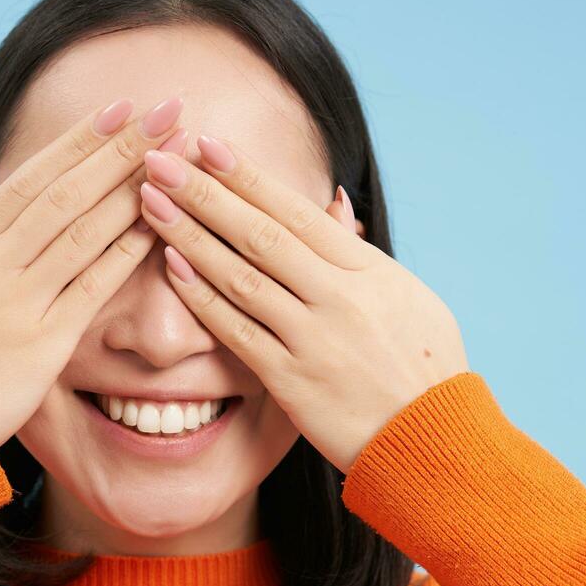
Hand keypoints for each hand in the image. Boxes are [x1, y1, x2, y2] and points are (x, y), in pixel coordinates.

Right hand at [0, 96, 186, 450]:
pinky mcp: (43, 345)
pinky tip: (162, 225)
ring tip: (176, 157)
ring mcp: (18, 304)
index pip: (32, 178)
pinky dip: (127, 254)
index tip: (121, 108)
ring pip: (85, 234)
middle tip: (167, 110)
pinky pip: (93, 289)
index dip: (80, 140)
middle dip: (121, 149)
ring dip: (134, 191)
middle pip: (67, 194)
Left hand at [136, 135, 468, 472]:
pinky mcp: (292, 381)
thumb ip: (359, 252)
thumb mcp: (408, 296)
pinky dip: (203, 297)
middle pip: (260, 234)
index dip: (247, 176)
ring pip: (240, 276)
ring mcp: (313, 339)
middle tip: (158, 161)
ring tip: (151, 204)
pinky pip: (238, 331)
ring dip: (190, 236)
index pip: (296, 211)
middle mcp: (339, 297)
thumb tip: (332, 201)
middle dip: (204, 193)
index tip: (206, 146)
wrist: (434, 440)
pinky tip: (172, 267)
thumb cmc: (423, 366)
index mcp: (368, 270)